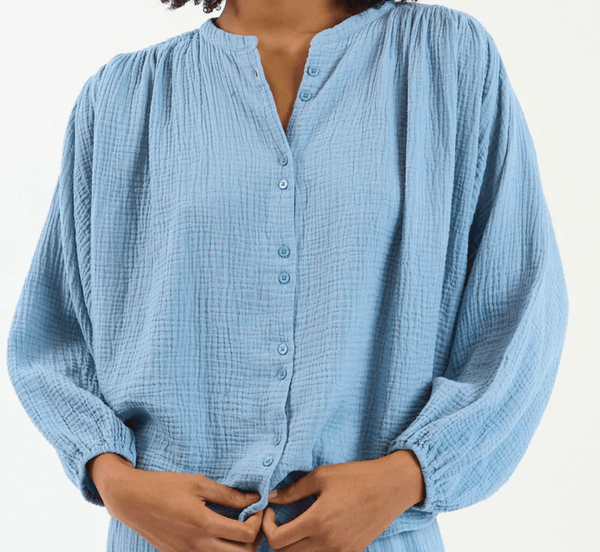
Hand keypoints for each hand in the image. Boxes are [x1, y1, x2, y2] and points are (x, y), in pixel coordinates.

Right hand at [93, 456, 264, 551]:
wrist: (131, 500)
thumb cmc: (165, 486)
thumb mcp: (199, 483)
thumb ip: (228, 494)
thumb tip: (255, 498)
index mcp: (204, 525)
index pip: (246, 535)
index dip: (258, 521)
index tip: (258, 507)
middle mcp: (197, 546)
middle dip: (254, 538)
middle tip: (253, 519)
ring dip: (239, 547)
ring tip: (239, 526)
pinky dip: (221, 550)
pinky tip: (220, 533)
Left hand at [261, 451, 424, 551]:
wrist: (390, 487)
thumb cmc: (356, 477)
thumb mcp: (321, 475)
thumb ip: (293, 490)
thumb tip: (272, 497)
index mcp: (317, 522)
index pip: (277, 540)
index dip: (266, 525)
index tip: (271, 510)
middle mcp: (328, 542)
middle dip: (277, 537)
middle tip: (280, 518)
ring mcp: (341, 551)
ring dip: (294, 545)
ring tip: (297, 525)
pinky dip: (313, 548)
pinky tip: (316, 530)